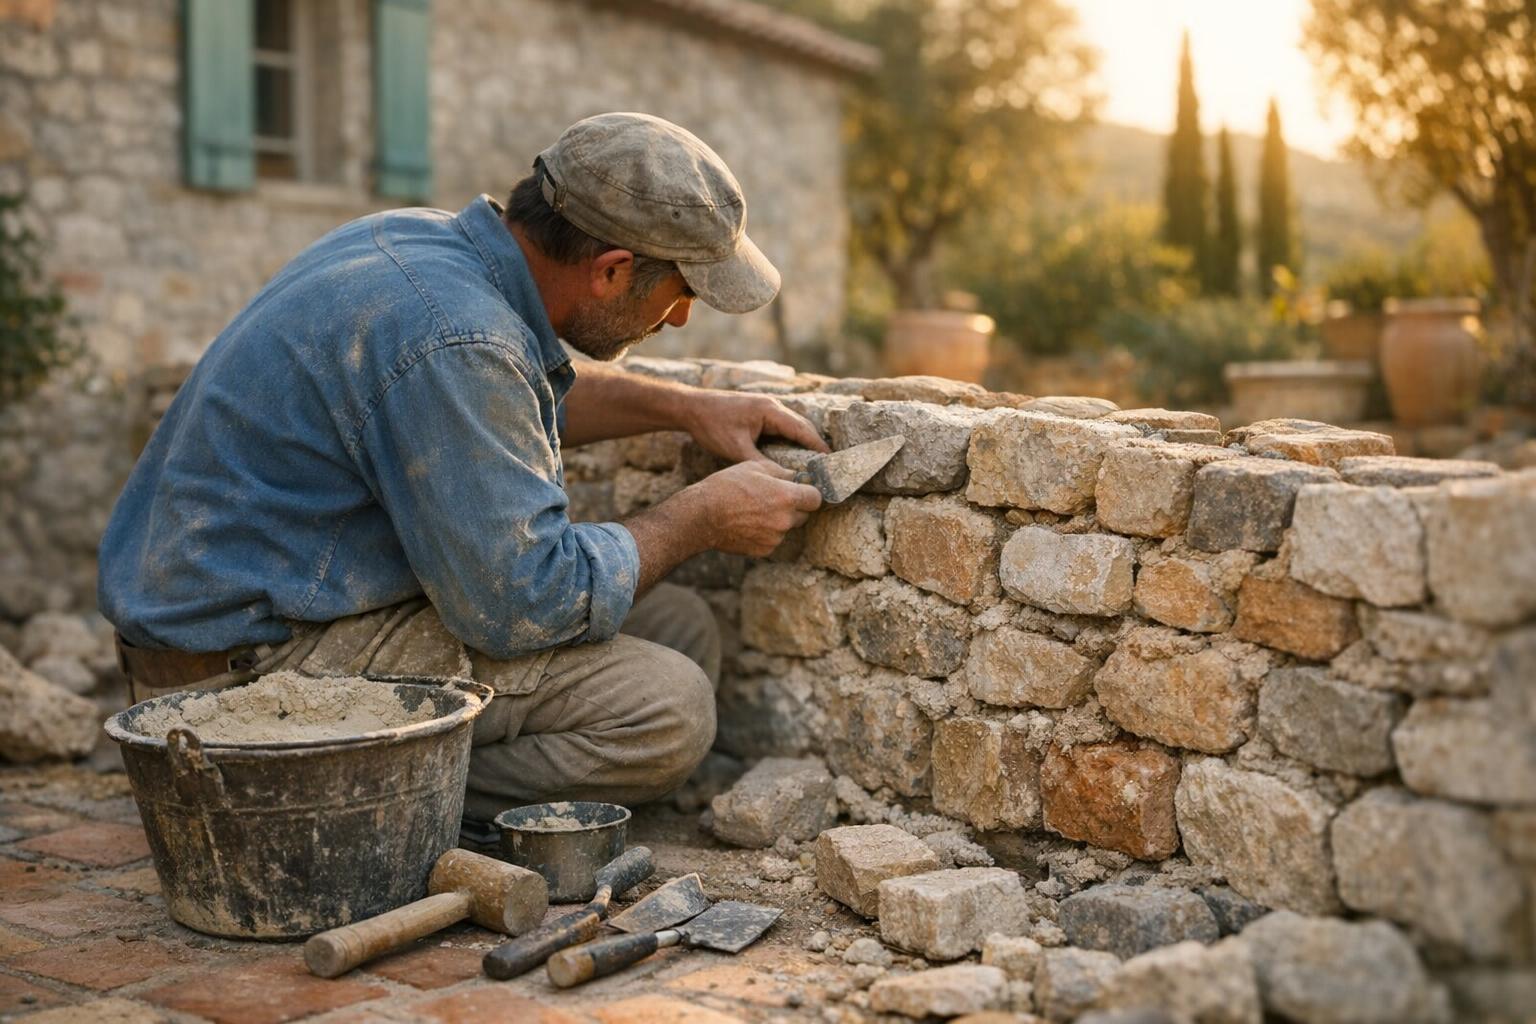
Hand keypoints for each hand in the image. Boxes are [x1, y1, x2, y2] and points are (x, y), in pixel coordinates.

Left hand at [682, 392, 829, 464]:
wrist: (690, 407)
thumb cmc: (712, 425)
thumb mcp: (736, 449)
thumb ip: (760, 464)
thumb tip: (782, 480)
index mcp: (771, 411)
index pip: (803, 430)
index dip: (818, 447)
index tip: (832, 464)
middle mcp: (773, 406)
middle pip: (802, 426)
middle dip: (815, 446)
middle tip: (827, 468)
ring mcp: (766, 408)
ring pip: (793, 426)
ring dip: (804, 442)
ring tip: (815, 464)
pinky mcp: (759, 412)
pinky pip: (782, 427)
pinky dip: (791, 440)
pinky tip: (792, 455)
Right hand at [687, 460, 822, 556]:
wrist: (702, 516)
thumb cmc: (726, 487)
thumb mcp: (754, 467)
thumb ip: (781, 472)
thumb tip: (795, 475)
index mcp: (786, 496)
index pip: (816, 498)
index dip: (810, 493)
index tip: (802, 491)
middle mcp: (785, 520)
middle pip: (805, 515)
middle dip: (795, 507)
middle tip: (775, 499)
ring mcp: (776, 538)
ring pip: (788, 528)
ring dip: (779, 521)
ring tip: (756, 511)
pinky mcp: (765, 550)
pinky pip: (774, 540)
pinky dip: (767, 533)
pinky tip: (749, 524)